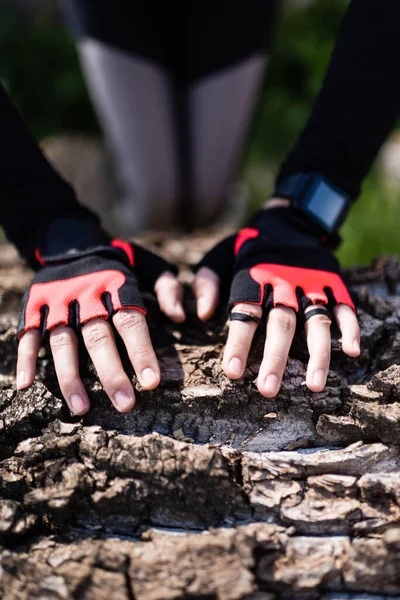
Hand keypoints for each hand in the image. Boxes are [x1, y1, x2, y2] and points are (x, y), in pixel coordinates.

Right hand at [16, 238, 183, 414]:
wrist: (73, 243)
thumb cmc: (120, 266)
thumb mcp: (149, 266)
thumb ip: (168, 288)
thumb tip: (180, 317)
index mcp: (117, 287)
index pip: (131, 322)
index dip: (141, 352)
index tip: (151, 383)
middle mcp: (86, 296)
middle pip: (98, 337)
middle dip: (111, 373)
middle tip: (124, 404)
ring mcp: (57, 302)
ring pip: (63, 341)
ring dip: (70, 376)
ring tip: (82, 408)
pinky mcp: (34, 306)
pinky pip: (28, 334)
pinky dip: (25, 358)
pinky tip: (26, 384)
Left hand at [193, 206, 359, 396]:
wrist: (288, 220)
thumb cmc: (248, 249)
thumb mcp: (219, 256)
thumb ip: (207, 282)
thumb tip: (203, 314)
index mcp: (253, 280)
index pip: (245, 315)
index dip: (239, 344)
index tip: (232, 372)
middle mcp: (283, 285)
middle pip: (281, 325)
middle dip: (275, 359)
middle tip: (268, 390)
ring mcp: (311, 284)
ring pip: (316, 322)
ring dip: (317, 354)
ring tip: (313, 385)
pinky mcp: (333, 282)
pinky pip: (345, 306)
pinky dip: (350, 327)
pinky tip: (352, 352)